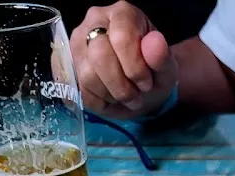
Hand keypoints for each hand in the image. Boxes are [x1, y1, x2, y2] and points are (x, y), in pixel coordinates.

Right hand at [71, 2, 177, 118]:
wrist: (142, 87)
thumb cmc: (153, 73)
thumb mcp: (166, 69)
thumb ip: (162, 57)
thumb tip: (155, 43)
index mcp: (122, 14)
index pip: (121, 38)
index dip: (135, 68)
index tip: (146, 83)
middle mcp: (95, 20)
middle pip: (100, 56)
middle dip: (122, 86)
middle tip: (136, 96)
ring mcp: (77, 41)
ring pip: (87, 75)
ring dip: (111, 95)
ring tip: (125, 96)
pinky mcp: (68, 64)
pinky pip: (79, 90)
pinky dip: (99, 102)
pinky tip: (110, 97)